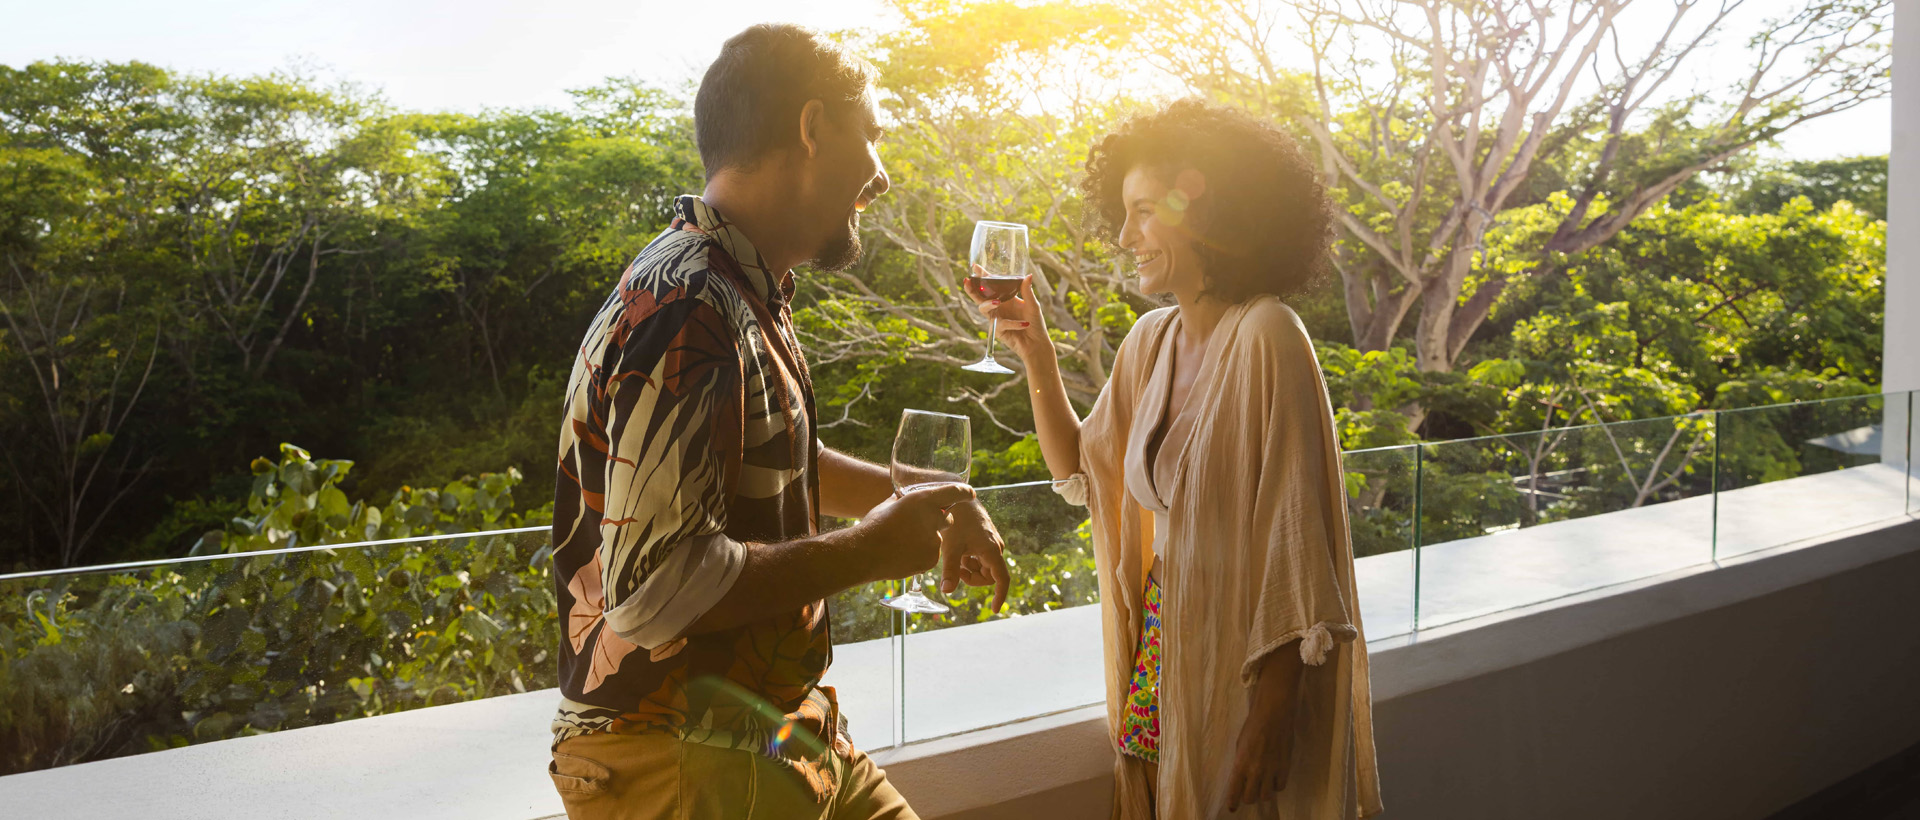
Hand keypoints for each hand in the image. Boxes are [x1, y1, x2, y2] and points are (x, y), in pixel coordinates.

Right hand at [851, 482, 974, 582]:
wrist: (864, 553)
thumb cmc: (873, 526)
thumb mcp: (888, 505)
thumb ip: (903, 501)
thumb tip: (905, 499)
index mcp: (923, 500)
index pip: (952, 492)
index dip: (963, 492)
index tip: (971, 493)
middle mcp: (933, 518)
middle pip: (947, 520)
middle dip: (938, 523)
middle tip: (919, 527)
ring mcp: (934, 541)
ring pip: (936, 541)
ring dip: (925, 542)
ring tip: (900, 545)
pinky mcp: (931, 560)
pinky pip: (930, 556)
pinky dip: (920, 556)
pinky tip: (902, 555)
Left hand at [938, 499, 1010, 611]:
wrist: (956, 497)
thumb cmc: (955, 520)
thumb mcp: (950, 547)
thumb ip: (949, 571)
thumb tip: (946, 592)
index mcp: (991, 551)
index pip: (1002, 579)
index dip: (1000, 595)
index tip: (993, 609)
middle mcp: (995, 547)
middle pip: (989, 576)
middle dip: (973, 578)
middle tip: (955, 570)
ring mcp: (991, 542)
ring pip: (983, 567)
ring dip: (969, 568)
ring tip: (954, 557)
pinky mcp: (985, 538)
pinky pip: (980, 557)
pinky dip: (969, 560)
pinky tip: (957, 551)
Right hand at [965, 265, 1049, 360]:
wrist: (1037, 344)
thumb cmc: (1035, 324)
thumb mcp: (1033, 305)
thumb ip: (1027, 291)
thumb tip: (1027, 275)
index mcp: (1006, 298)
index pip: (992, 285)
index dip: (983, 276)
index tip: (975, 266)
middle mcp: (999, 307)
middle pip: (980, 297)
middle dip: (972, 289)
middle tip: (968, 282)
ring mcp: (996, 319)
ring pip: (983, 309)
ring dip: (988, 304)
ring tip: (997, 302)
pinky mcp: (997, 331)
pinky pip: (1001, 324)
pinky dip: (1013, 323)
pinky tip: (1024, 324)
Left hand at [1227, 650, 1305, 811]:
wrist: (1274, 714)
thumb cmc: (1253, 725)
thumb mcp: (1240, 744)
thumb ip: (1241, 762)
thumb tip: (1242, 775)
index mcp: (1240, 763)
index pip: (1234, 791)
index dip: (1232, 802)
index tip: (1232, 808)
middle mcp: (1255, 770)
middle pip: (1250, 798)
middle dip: (1248, 798)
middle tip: (1248, 792)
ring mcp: (1271, 770)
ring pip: (1266, 796)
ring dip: (1263, 793)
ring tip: (1262, 786)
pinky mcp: (1285, 767)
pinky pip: (1280, 786)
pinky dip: (1276, 785)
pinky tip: (1274, 778)